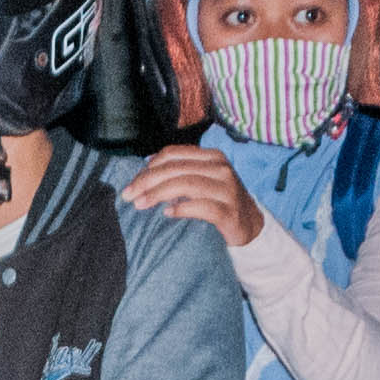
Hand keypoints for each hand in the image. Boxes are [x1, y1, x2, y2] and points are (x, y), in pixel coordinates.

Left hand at [119, 146, 259, 248]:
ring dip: (159, 194)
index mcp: (211, 157)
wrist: (250, 225)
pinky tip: (168, 214)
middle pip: (176, 169)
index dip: (149, 167)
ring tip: (141, 204)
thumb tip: (145, 171)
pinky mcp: (230, 212)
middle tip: (129, 196)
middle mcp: (221, 169)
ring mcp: (227, 190)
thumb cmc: (219, 202)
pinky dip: (182, 209)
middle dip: (148, 181)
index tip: (132, 183)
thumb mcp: (202, 180)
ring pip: (187, 184)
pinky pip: (202, 207)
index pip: (174, 153)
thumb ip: (180, 173)